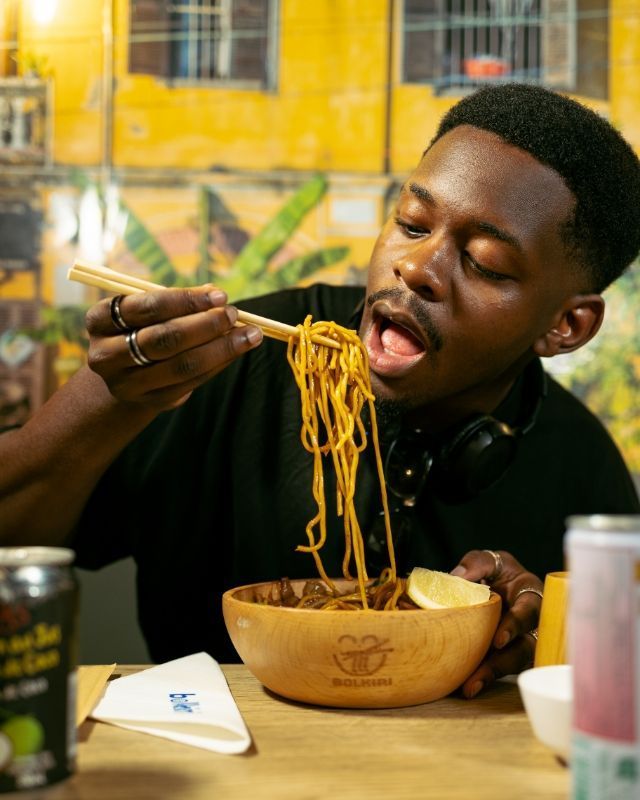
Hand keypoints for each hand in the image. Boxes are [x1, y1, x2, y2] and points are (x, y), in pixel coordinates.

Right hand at [85, 285, 262, 410]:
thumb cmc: (142, 328)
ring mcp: (126, 383)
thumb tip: (214, 293)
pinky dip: (218, 364)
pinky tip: (237, 350)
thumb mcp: (149, 310)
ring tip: (249, 334)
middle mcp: (105, 355)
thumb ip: (178, 301)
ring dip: (221, 348)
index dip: (185, 300)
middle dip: (205, 324)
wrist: (126, 374)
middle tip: (234, 314)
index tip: (220, 295)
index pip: (145, 307)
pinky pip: (191, 382)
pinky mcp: (149, 401)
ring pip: (181, 365)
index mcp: (99, 320)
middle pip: (163, 338)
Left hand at [450, 549, 542, 697]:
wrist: (500, 587)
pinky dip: (483, 677)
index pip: (529, 613)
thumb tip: (456, 578)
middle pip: (524, 648)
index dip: (515, 626)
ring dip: (491, 675)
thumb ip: (478, 564)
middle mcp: (533, 625)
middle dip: (503, 663)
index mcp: (531, 597)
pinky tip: (466, 686)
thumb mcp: (493, 561)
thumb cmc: (501, 574)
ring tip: (469, 687)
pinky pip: (501, 671)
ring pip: (514, 665)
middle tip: (480, 674)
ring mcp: (524, 644)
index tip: (498, 640)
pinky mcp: (512, 658)